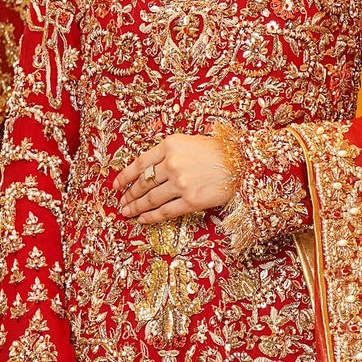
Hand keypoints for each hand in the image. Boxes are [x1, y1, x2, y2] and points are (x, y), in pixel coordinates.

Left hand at [117, 132, 235, 225]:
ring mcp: (181, 183)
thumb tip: (150, 170)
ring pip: (150, 198)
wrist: (245, 163)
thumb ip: (170, 153)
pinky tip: (142, 219)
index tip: (116, 185)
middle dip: (129, 194)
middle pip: (143, 182)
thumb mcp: (190, 142)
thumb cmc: (220, 151)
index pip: (139, 163)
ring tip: (127, 212)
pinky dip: (151, 217)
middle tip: (121, 202)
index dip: (125, 176)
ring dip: (136, 207)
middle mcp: (172, 163)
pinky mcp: (191, 201)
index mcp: (170, 145)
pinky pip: (165, 211)